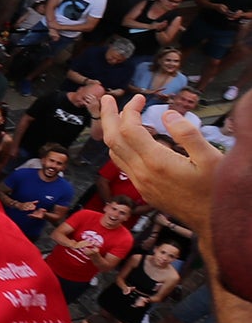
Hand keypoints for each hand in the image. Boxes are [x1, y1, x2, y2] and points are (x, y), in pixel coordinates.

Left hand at [97, 94, 221, 236]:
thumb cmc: (216, 191)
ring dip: (112, 132)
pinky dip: (121, 147)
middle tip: (106, 99)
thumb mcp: (210, 158)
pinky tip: (130, 140)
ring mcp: (141, 184)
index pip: (129, 129)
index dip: (130, 109)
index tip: (140, 98)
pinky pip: (123, 165)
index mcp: (156, 162)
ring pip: (114, 153)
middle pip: (112, 139)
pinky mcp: (144, 191)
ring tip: (115, 116)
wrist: (214, 224)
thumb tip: (167, 115)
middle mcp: (142, 174)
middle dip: (108, 116)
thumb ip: (188, 134)